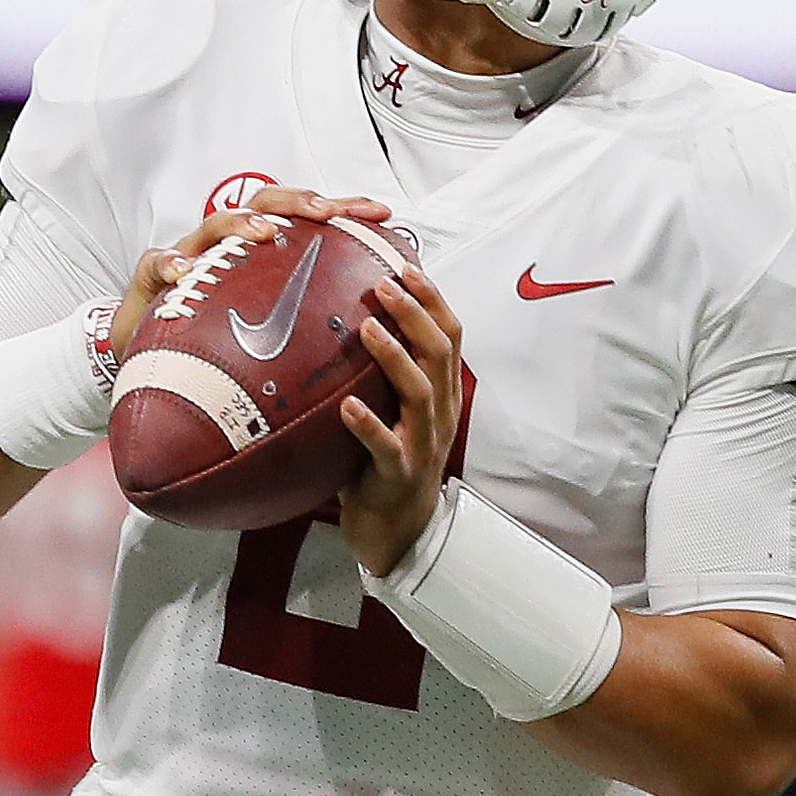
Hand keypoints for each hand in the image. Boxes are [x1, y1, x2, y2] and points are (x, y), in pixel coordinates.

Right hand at [109, 188, 390, 353]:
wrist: (153, 365)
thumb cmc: (218, 348)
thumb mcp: (272, 339)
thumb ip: (314, 329)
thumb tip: (378, 339)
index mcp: (261, 257)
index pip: (306, 222)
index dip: (344, 210)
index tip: (382, 213)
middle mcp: (228, 249)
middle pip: (264, 206)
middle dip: (298, 201)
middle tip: (326, 212)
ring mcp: (190, 260)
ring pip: (213, 224)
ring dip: (239, 224)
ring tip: (263, 232)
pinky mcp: (152, 282)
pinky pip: (155, 263)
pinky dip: (169, 264)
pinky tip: (183, 272)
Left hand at [338, 268, 464, 575]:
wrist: (399, 531)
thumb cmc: (389, 460)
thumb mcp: (397, 409)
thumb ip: (387, 371)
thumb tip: (354, 317)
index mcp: (443, 392)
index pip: (449, 334)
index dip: (432, 298)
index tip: (407, 265)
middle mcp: (440, 413)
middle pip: (439, 353)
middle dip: (416, 314)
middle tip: (384, 283)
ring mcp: (423, 444)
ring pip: (421, 393)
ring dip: (396, 358)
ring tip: (368, 329)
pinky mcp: (398, 474)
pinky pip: (386, 447)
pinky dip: (368, 425)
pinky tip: (346, 408)